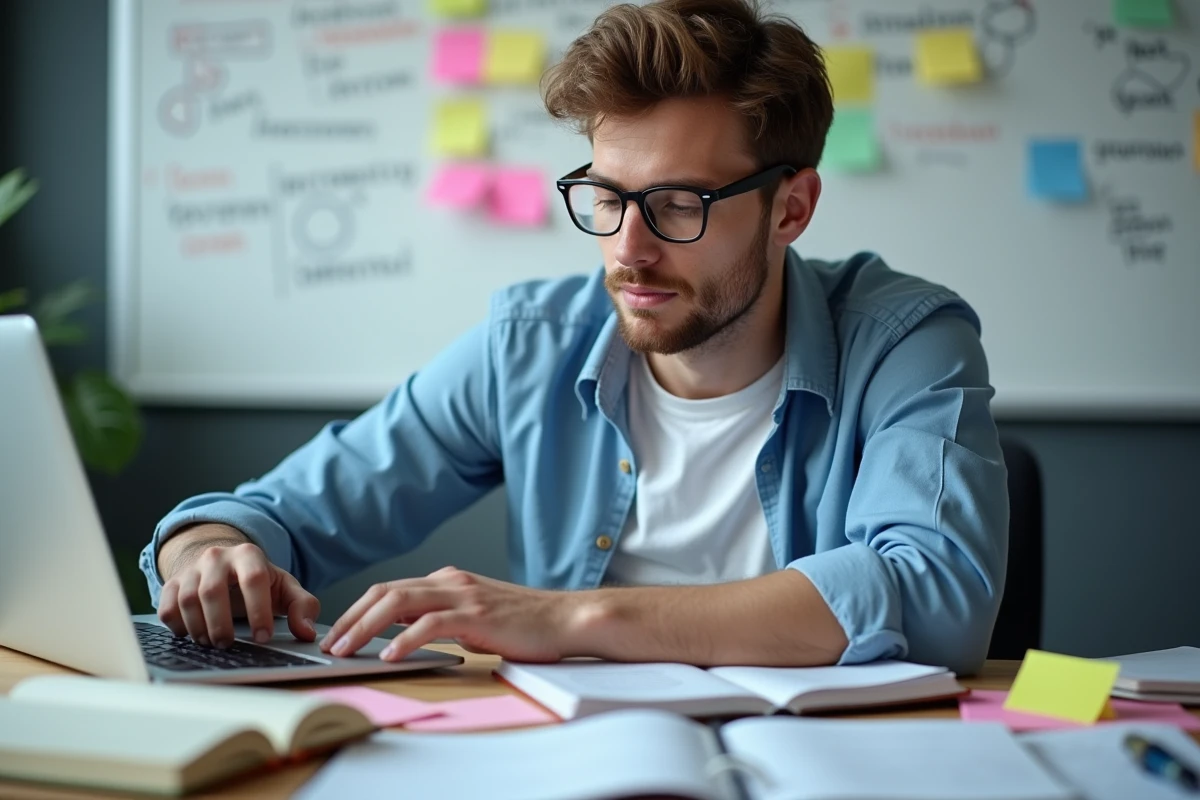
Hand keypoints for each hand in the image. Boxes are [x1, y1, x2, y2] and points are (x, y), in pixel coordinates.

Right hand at [158, 542, 319, 647]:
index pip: (253, 579)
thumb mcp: (285, 589)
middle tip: (230, 644)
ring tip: (213, 643)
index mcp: (248, 554)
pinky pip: (167, 607)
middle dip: (221, 624)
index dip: (259, 611)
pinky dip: (177, 626)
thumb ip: (303, 607)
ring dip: (199, 628)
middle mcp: (216, 557)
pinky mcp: (171, 584)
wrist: (224, 566)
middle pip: (212, 591)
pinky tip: (192, 636)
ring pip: (187, 600)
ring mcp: (191, 570)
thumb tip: (306, 632)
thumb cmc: (258, 581)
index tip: (263, 637)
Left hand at [320, 567, 581, 662]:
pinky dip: (404, 639)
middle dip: (351, 618)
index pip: (390, 589)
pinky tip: (389, 656)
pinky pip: (430, 624)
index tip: (338, 633)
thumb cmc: (527, 622)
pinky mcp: (476, 614)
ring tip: (346, 650)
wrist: (566, 617)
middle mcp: (450, 581)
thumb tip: (409, 632)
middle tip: (329, 643)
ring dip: (366, 627)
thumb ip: (445, 617)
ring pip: (399, 602)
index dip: (358, 610)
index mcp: (448, 580)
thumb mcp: (476, 615)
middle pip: (385, 591)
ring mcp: (463, 595)